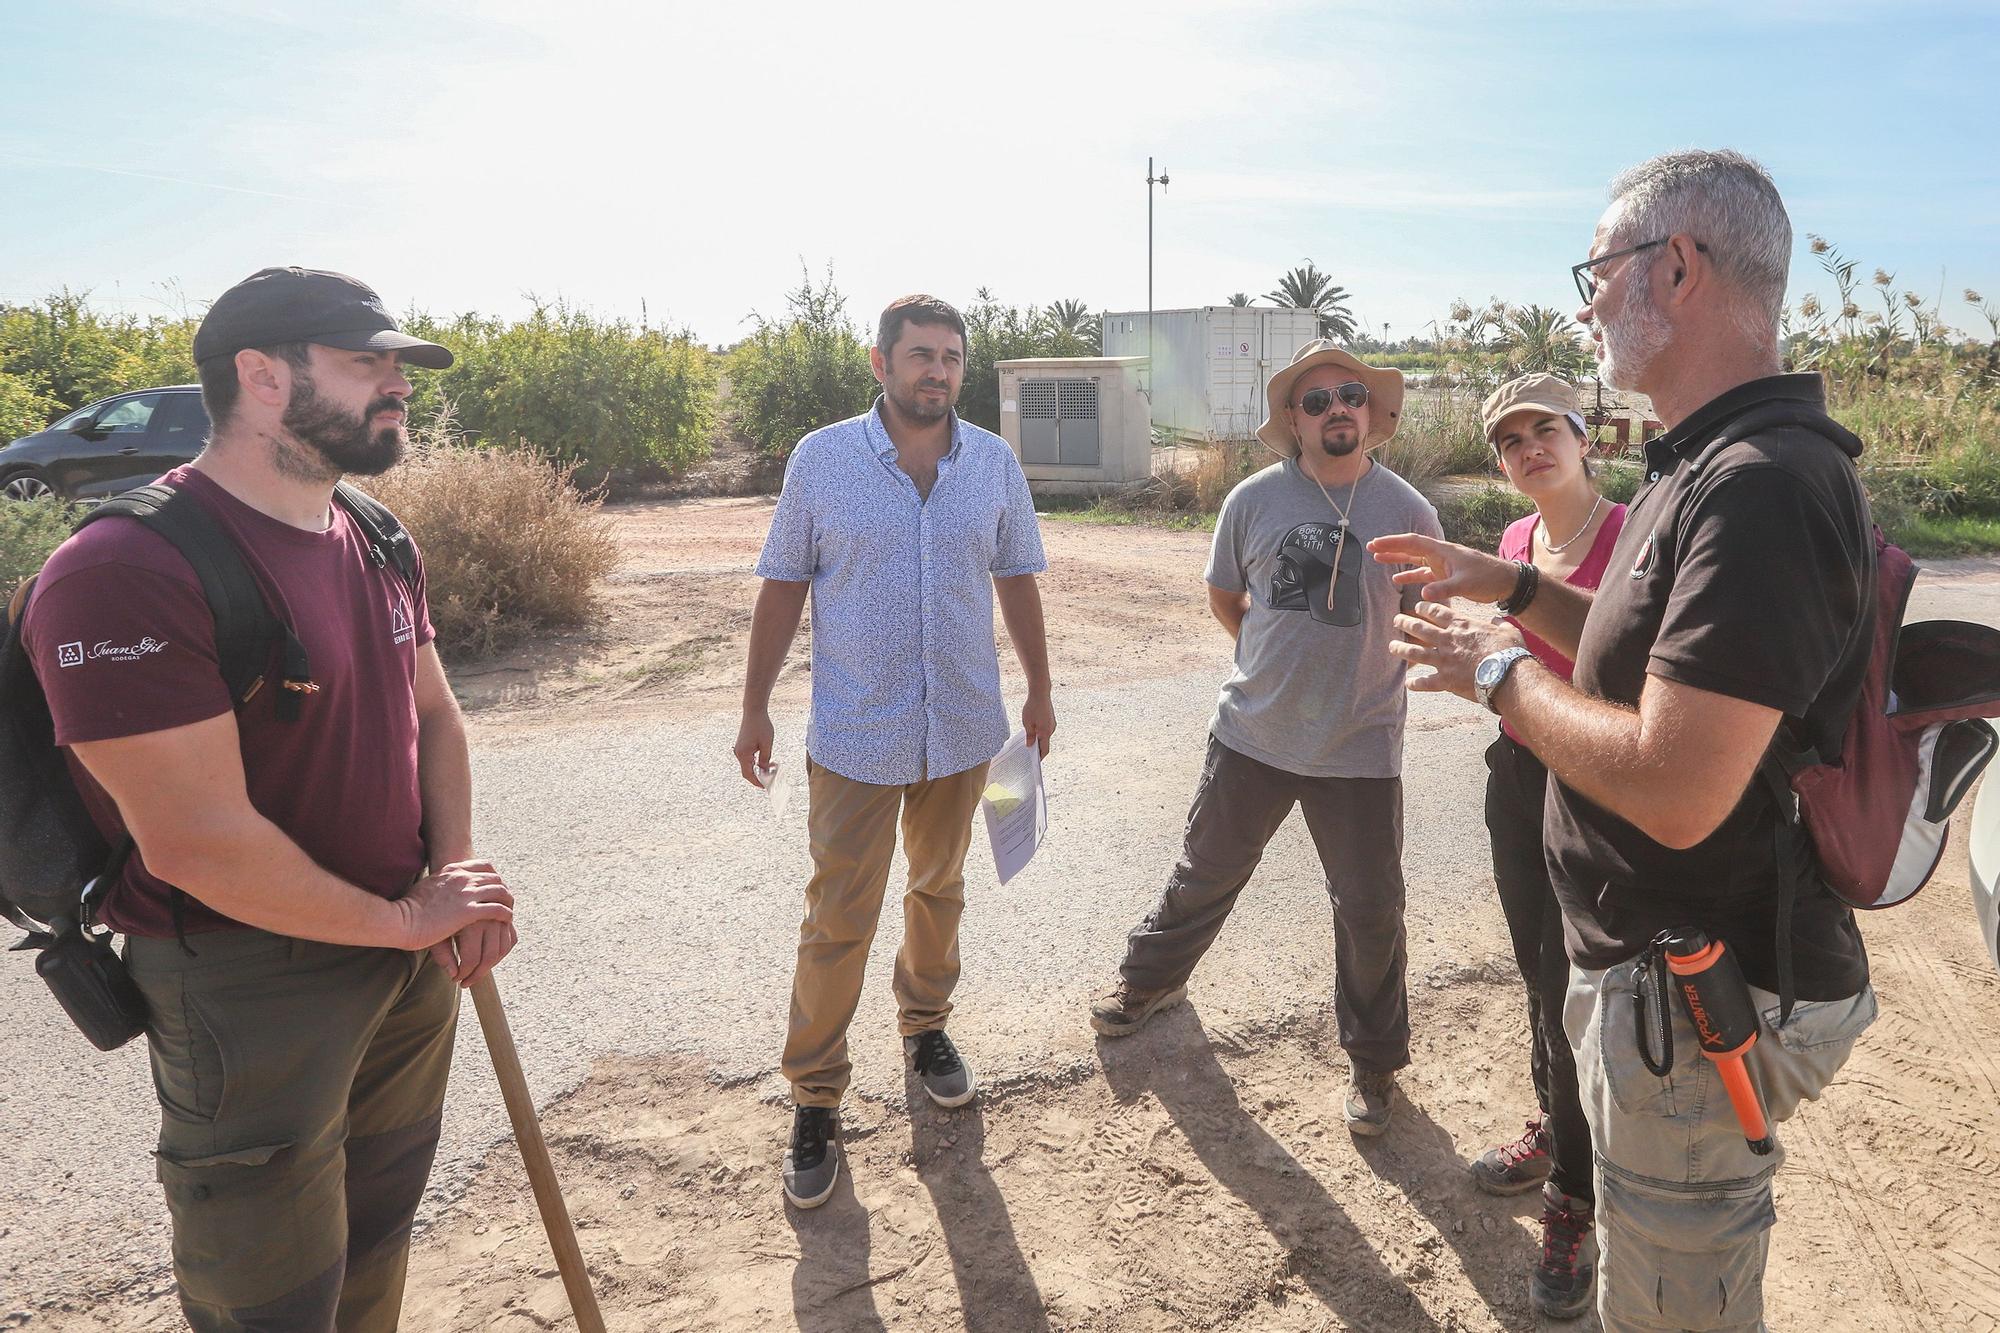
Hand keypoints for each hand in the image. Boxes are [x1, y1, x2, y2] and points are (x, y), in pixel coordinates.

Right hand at [397, 860, 513, 950]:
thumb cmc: (406, 909)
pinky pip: (497, 909)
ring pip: (500, 892)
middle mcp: (462, 878)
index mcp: (451, 870)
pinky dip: (506, 914)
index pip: (484, 866)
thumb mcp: (425, 887)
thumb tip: (439, 890)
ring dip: (508, 902)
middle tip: (506, 901)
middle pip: (495, 878)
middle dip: (503, 890)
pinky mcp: (468, 911)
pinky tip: (506, 921)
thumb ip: (438, 885)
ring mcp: (466, 893)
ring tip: (509, 912)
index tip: (497, 887)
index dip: (495, 876)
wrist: (399, 920)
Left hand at [428, 920, 517, 987]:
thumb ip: (443, 955)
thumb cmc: (436, 912)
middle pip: (490, 956)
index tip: (457, 980)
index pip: (472, 958)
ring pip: (503, 949)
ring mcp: (499, 914)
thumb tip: (453, 974)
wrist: (447, 891)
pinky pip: (510, 939)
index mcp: (470, 920)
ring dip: (492, 965)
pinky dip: (502, 951)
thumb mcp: (435, 932)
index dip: (465, 973)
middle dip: (478, 974)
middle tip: (467, 981)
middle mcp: (488, 916)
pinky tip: (489, 957)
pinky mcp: (505, 914)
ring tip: (478, 971)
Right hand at [733, 708, 773, 786]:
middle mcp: (739, 753)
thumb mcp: (767, 744)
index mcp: (743, 754)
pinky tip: (767, 760)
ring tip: (773, 767)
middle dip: (759, 776)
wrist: (754, 712)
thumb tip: (765, 771)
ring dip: (759, 768)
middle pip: (748, 771)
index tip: (765, 787)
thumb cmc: (761, 726)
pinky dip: (757, 762)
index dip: (757, 782)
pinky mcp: (742, 746)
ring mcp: (739, 749)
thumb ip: (765, 759)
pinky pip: (748, 758)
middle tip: (772, 778)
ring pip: (749, 765)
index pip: (748, 774)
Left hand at [1021, 691, 1055, 756]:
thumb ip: (1029, 736)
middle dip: (1038, 748)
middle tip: (1028, 752)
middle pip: (1045, 743)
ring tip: (1028, 740)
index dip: (1040, 757)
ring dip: (1038, 739)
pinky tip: (1032, 729)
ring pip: (1045, 736)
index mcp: (1045, 733)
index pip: (1044, 750)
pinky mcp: (1051, 719)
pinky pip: (1045, 729)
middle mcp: (1051, 729)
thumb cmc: (1033, 707)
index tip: (1034, 762)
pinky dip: (1040, 732)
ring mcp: (1052, 724)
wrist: (1041, 693)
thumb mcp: (1027, 723)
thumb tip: (1030, 746)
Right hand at [1367, 532, 1519, 605]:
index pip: (1413, 543)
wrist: (1506, 582)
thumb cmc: (1488, 578)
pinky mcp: (1447, 575)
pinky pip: (1423, 573)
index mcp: (1443, 551)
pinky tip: (1398, 578)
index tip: (1376, 544)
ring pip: (1415, 559)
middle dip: (1391, 547)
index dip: (1393, 543)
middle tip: (1371, 548)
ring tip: (1378, 559)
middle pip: (1411, 548)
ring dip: (1397, 559)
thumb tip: (1422, 594)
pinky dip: (1410, 574)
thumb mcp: (1466, 584)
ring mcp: (1443, 564)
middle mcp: (1441, 554)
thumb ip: (1444, 588)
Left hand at [1389, 602, 1527, 702]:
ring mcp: (1444, 661)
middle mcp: (1448, 640)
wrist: (1507, 676)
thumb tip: (1498, 619)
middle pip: (1420, 629)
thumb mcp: (1508, 631)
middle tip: (1396, 620)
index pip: (1436, 612)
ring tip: (1392, 646)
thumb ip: (1499, 624)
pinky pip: (1425, 682)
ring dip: (1401, 649)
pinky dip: (1415, 684)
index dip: (1424, 607)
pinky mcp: (1445, 681)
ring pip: (1415, 653)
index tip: (1417, 607)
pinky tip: (1408, 683)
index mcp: (1462, 626)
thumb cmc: (1510, 651)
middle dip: (1405, 623)